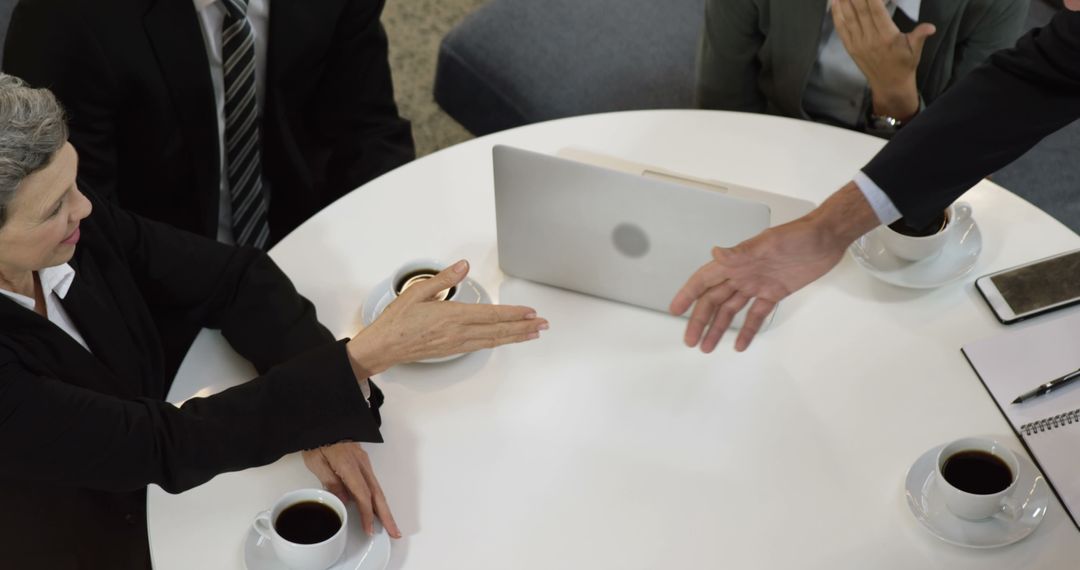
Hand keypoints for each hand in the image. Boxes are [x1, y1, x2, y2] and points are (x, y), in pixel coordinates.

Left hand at [302, 442, 400, 537]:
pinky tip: (376, 508)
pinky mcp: (362, 460)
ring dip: (384, 508)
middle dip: (387, 515)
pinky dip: (377, 498)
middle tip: (395, 532)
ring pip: (377, 488)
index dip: (367, 514)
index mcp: (349, 465)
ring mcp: (364, 461)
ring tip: (389, 524)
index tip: (369, 529)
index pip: (363, 495)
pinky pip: (372, 482)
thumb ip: (331, 482)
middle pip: (377, 493)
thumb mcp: (316, 461)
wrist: (323, 418)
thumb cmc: (317, 438)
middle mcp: (361, 463)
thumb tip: (344, 502)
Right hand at [348, 260, 547, 374]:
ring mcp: (457, 344)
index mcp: (452, 316)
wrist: (384, 346)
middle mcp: (459, 332)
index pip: (492, 315)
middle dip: (524, 327)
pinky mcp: (453, 350)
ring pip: (494, 340)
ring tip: (533, 334)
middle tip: (543, 325)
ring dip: (516, 336)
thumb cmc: (397, 320)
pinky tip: (506, 340)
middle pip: (499, 330)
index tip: (531, 312)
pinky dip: (499, 342)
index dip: (515, 314)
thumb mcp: (418, 292)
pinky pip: (483, 346)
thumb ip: (443, 278)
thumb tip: (463, 265)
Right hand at [669, 183, 878, 351]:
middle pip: (714, 300)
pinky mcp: (774, 294)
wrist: (827, 238)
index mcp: (736, 261)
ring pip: (731, 310)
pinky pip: (757, 314)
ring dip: (718, 328)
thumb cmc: (799, 235)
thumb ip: (743, 252)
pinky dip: (748, 329)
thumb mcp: (770, 242)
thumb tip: (716, 253)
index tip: (675, 311)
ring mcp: (757, 285)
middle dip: (700, 320)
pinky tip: (740, 344)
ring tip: (707, 347)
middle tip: (690, 340)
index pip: (705, 279)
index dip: (688, 294)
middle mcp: (742, 274)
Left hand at [831, 0, 935, 120]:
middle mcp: (870, 38)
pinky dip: (836, 15)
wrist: (889, 85)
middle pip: (860, 11)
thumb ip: (920, 36)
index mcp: (887, 36)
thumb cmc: (904, 64)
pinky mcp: (850, 48)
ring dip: (843, 1)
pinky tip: (834, 2)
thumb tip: (931, 28)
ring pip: (848, 18)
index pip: (876, 10)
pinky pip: (841, 29)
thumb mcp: (916, 50)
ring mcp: (858, 43)